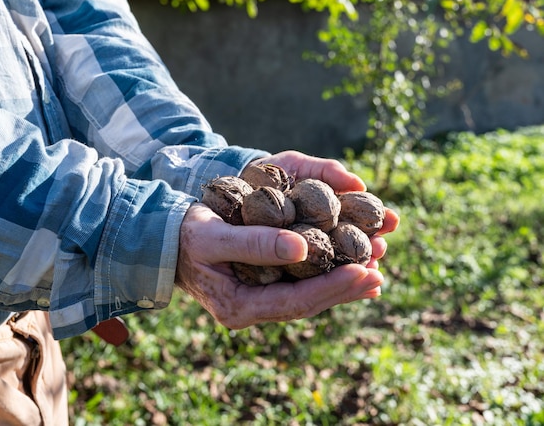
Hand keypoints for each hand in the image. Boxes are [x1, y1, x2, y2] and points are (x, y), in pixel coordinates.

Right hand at [175, 151, 398, 328]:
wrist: (167, 242)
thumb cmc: (186, 236)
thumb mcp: (213, 236)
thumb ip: (255, 243)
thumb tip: (303, 248)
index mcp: (238, 306)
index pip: (295, 302)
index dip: (333, 287)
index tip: (366, 271)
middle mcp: (252, 311)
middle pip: (308, 304)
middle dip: (345, 287)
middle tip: (380, 271)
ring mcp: (257, 302)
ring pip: (307, 296)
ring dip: (340, 282)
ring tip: (374, 270)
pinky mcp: (262, 288)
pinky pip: (300, 285)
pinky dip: (325, 275)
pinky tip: (347, 267)